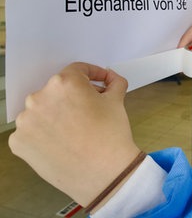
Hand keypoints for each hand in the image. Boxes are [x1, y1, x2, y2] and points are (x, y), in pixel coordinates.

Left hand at [8, 62, 140, 206]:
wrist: (104, 174)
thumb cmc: (111, 137)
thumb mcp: (117, 102)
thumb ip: (114, 83)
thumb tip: (111, 79)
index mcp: (65, 83)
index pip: (78, 71)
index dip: (93, 75)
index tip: (99, 83)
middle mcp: (40, 98)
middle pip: (58, 91)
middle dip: (74, 98)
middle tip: (90, 111)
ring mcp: (26, 121)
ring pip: (43, 111)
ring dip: (57, 115)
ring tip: (75, 130)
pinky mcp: (19, 142)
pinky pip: (32, 131)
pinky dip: (45, 134)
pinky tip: (62, 143)